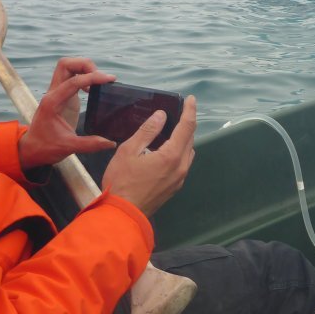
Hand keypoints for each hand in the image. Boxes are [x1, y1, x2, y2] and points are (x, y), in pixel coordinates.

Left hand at [18, 57, 116, 168]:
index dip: (92, 77)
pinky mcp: (61, 95)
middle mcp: (53, 93)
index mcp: (53, 102)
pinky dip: (83, 76)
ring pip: (67, 67)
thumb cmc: (46, 147)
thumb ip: (90, 144)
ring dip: (84, 68)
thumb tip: (111, 143)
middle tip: (101, 78)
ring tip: (99, 80)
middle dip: (85, 65)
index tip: (109, 79)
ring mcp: (56, 92)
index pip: (73, 81)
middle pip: (66, 64)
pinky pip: (71, 77)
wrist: (32, 149)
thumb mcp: (68, 147)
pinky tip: (93, 89)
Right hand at [102, 95, 196, 215]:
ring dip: (184, 139)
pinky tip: (167, 150)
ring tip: (173, 129)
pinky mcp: (175, 187)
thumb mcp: (129, 151)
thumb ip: (147, 131)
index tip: (192, 99)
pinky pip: (183, 163)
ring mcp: (180, 179)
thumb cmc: (122, 181)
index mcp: (172, 155)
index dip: (190, 111)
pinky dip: (179, 151)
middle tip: (180, 112)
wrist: (123, 214)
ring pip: (188, 152)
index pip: (187, 127)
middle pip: (190, 139)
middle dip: (187, 123)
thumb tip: (161, 115)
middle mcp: (181, 166)